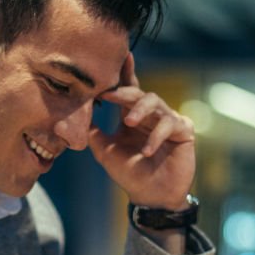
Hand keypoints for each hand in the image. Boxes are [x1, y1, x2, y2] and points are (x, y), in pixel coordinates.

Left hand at [88, 53, 195, 210]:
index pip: (129, 90)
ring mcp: (169, 121)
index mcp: (133, 116)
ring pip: (156, 103)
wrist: (151, 197)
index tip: (120, 57)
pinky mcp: (183, 131)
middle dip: (123, 92)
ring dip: (140, 111)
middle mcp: (151, 115)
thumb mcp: (106, 152)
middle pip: (139, 93)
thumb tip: (70, 120)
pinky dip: (156, 136)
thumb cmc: (130, 175)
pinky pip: (170, 124)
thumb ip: (93, 134)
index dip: (124, 73)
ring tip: (128, 123)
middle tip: (109, 94)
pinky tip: (147, 150)